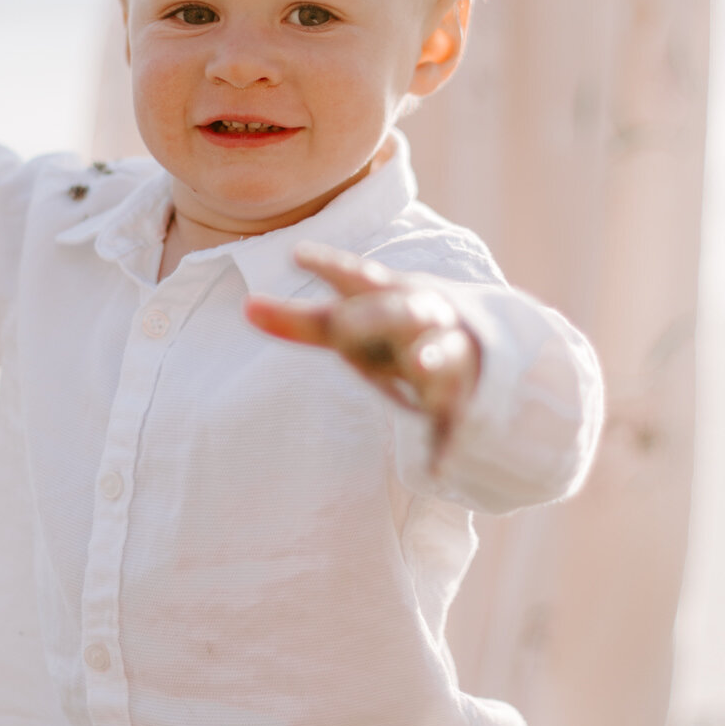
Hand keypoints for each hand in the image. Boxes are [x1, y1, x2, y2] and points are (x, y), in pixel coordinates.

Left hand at [245, 242, 480, 461]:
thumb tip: (245, 305)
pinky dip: (446, 446)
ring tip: (421, 363)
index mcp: (392, 296)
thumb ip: (300, 321)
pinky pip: (455, 423)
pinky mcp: (461, 401)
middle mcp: (424, 319)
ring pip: (444, 352)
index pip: (359, 278)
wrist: (479, 354)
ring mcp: (448, 357)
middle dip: (377, 315)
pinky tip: (436, 471)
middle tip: (344, 324)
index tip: (298, 254)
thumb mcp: (351, 326)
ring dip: (434, 356)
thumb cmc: (394, 336)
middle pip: (401, 311)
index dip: (332, 266)